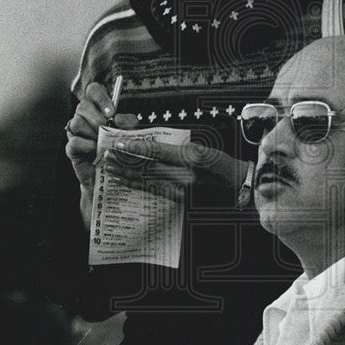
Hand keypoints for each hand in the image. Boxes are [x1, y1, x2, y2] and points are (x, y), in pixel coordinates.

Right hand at [64, 81, 138, 223]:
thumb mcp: (130, 134)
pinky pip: (74, 141)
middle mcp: (84, 117)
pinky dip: (87, 146)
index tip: (111, 112)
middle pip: (82, 105)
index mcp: (98, 109)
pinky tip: (95, 151)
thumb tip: (118, 119)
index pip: (93, 90)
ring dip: (92, 133)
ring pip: (76, 122)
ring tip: (102, 143)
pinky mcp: (71, 148)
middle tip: (106, 129)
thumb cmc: (121, 151)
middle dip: (97, 117)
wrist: (112, 177)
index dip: (100, 97)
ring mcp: (75, 133)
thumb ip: (128, 123)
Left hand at [104, 138, 248, 202]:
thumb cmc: (220, 165)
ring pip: (147, 182)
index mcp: (191, 159)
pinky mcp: (180, 200)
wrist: (236, 187)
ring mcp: (182, 191)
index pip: (157, 152)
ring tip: (110, 168)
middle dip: (125, 162)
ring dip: (126, 175)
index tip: (119, 143)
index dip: (135, 148)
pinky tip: (125, 181)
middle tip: (108, 155)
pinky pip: (153, 192)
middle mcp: (184, 176)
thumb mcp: (202, 149)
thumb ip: (177, 148)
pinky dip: (137, 186)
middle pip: (147, 168)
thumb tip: (152, 145)